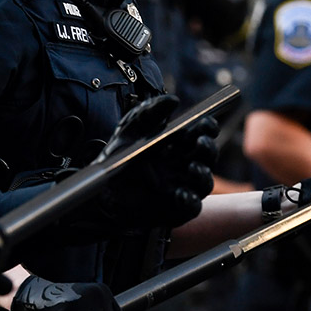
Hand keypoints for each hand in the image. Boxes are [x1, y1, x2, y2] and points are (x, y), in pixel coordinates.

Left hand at [97, 94, 217, 228]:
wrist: (102, 190)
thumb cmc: (119, 159)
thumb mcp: (130, 128)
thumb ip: (149, 111)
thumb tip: (172, 101)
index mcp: (177, 145)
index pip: (201, 133)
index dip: (207, 127)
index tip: (205, 122)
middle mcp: (183, 165)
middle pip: (208, 156)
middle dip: (209, 147)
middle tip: (200, 141)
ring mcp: (182, 187)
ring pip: (205, 182)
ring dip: (204, 174)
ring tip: (192, 167)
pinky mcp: (176, 209)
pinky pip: (192, 207)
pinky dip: (190, 200)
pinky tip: (180, 193)